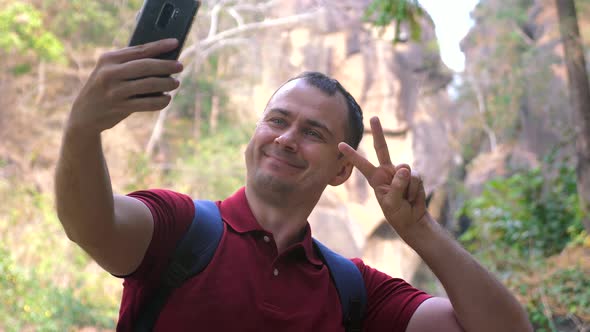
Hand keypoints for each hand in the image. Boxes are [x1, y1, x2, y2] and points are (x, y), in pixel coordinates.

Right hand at [67, 39, 183, 134]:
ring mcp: (115, 91)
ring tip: (176, 83)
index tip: (175, 43)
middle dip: (166, 66)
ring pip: (149, 85)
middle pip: (146, 66)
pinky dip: (160, 101)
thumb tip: (162, 60)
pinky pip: (147, 103)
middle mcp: (110, 73)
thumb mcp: (109, 71)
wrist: (84, 115)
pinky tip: (166, 98)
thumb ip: (129, 64)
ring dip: (167, 83)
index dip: (159, 46)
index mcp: (108, 59)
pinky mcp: (120, 107)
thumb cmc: (104, 88)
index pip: (139, 50)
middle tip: (180, 66)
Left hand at [338, 116, 427, 236]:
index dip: (352, 155)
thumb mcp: (391, 203)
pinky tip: (413, 197)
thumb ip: (397, 186)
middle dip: (378, 133)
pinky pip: (416, 178)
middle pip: (382, 148)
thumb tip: (405, 168)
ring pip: (405, 171)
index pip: (362, 164)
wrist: (413, 219)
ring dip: (407, 188)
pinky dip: (415, 190)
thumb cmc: (397, 213)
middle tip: (373, 117)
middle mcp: (387, 171)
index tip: (340, 144)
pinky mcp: (413, 175)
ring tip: (405, 199)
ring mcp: (401, 172)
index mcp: (376, 178)